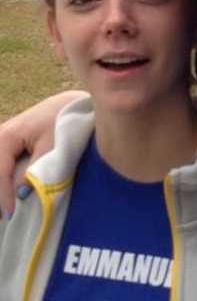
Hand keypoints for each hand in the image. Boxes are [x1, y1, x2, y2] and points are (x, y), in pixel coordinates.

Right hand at [0, 90, 85, 215]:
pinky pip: (0, 166)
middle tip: (5, 216)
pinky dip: (3, 179)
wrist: (66, 104)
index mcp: (6, 137)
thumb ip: (36, 169)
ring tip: (6, 208)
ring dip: (1, 187)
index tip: (9, 214)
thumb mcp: (52, 144)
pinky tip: (8, 195)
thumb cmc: (61, 121)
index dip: (3, 195)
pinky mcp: (4, 145)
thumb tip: (22, 194)